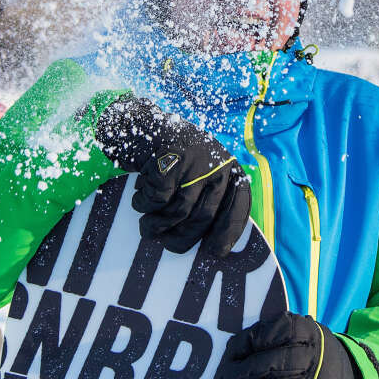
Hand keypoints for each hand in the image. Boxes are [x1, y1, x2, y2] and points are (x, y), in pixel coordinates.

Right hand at [94, 96, 250, 255]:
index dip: (228, 232)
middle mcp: (218, 164)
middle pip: (204, 217)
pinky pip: (157, 199)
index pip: (238, 206)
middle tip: (167, 245)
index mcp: (230, 169)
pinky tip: (140, 197)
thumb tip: (213, 247)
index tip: (215, 253)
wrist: (145, 126)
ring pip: (178, 211)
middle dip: (182, 237)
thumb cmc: (176, 162)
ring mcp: (196, 161)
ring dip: (157, 225)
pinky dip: (144, 204)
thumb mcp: (201, 175)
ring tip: (147, 226)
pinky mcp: (171, 159)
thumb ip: (210, 201)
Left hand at [217, 313, 361, 378]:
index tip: (232, 351)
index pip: (277, 331)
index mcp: (311, 332)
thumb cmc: (314, 359)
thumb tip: (234, 351)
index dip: (250, 340)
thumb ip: (276, 336)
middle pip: (272, 364)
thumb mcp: (306, 337)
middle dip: (241, 373)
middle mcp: (317, 357)